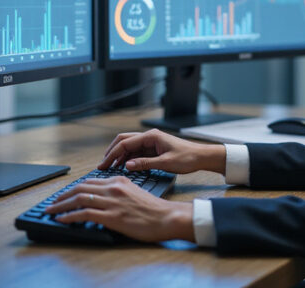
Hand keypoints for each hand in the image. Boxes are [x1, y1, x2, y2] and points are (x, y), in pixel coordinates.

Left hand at [44, 176, 193, 242]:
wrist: (166, 217)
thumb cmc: (153, 209)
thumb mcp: (134, 192)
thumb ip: (118, 192)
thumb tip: (104, 198)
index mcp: (118, 181)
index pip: (89, 181)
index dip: (73, 189)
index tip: (64, 195)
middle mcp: (113, 188)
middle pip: (80, 188)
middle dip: (62, 196)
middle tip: (52, 203)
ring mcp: (112, 202)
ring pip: (79, 199)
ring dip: (60, 205)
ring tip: (50, 210)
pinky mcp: (112, 217)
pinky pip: (84, 214)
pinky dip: (69, 216)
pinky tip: (62, 219)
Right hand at [98, 129, 225, 174]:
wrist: (201, 157)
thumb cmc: (187, 158)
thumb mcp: (165, 163)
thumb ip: (145, 164)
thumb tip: (126, 165)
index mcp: (151, 136)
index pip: (125, 143)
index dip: (112, 154)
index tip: (103, 164)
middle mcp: (149, 136)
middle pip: (124, 141)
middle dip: (112, 152)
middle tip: (102, 165)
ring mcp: (151, 142)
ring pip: (129, 146)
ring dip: (119, 156)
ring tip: (109, 168)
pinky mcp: (153, 149)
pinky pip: (136, 152)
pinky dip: (127, 159)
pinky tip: (123, 167)